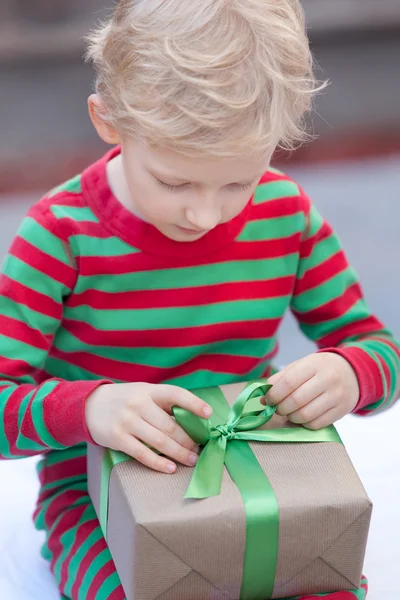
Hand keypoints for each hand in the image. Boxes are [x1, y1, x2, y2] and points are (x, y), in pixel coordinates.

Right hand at [85, 382, 211, 473]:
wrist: (88, 405)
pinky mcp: (117, 438)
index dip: (194, 403)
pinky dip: (159, 463)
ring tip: (191, 460)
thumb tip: (193, 422)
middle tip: (199, 450)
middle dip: (188, 440)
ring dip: (179, 453)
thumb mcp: (143, 393)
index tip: (209, 414)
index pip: (175, 394)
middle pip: (170, 425)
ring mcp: (127, 421)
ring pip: (160, 441)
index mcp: (149, 391)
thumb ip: (163, 404)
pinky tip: (170, 468)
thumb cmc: (125, 400)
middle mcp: (139, 404)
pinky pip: (142, 453)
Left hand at [264, 352, 358, 429]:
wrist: (352, 372)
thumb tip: (264, 398)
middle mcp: (328, 379)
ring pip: (305, 415)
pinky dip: (304, 423)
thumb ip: (281, 379)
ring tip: (289, 412)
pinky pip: (316, 424)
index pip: (288, 382)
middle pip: (296, 401)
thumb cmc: (320, 369)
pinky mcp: (342, 411)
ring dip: (291, 417)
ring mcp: (336, 396)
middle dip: (281, 408)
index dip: (274, 394)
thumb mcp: (301, 365)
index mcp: (314, 364)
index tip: (268, 400)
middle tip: (277, 408)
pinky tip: (302, 416)